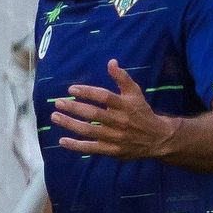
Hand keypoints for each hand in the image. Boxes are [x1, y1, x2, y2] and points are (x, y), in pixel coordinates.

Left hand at [52, 60, 179, 159]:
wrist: (156, 138)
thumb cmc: (141, 112)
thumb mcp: (135, 93)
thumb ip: (122, 78)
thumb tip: (111, 62)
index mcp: (125, 105)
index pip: (104, 97)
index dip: (87, 92)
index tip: (71, 89)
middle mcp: (119, 121)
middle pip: (93, 114)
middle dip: (74, 108)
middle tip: (58, 103)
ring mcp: (114, 137)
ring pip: (89, 131)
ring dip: (70, 124)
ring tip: (55, 117)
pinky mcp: (111, 150)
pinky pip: (91, 148)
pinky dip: (76, 146)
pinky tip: (62, 140)